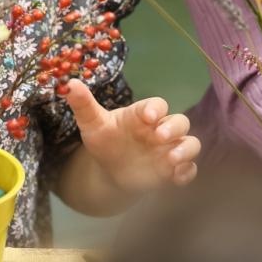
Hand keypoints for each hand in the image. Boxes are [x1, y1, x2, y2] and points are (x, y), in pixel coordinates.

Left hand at [63, 80, 199, 190]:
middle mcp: (161, 129)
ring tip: (172, 159)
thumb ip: (84, 105)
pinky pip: (189, 170)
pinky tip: (175, 178)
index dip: (155, 108)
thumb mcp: (92, 123)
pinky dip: (186, 173)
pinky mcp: (173, 170)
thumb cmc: (105, 140)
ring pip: (191, 143)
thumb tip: (70, 84)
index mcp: (143, 114)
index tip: (148, 116)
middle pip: (180, 121)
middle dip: (174, 128)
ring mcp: (169, 149)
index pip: (157, 105)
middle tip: (159, 137)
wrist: (111, 168)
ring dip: (185, 150)